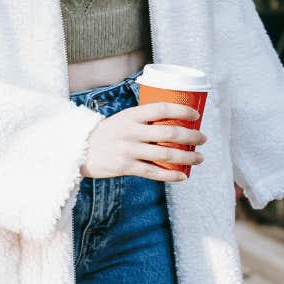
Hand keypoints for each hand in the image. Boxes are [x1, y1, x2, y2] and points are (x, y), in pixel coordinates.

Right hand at [82, 103, 205, 181]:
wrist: (80, 150)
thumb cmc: (108, 133)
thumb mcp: (123, 119)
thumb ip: (143, 120)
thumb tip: (174, 121)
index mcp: (131, 115)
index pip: (162, 108)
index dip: (182, 111)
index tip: (196, 115)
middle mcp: (131, 131)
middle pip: (169, 133)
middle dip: (191, 137)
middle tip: (203, 139)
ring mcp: (128, 150)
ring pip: (165, 155)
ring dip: (187, 157)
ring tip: (199, 158)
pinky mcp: (126, 167)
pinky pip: (154, 172)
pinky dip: (171, 175)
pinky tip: (183, 176)